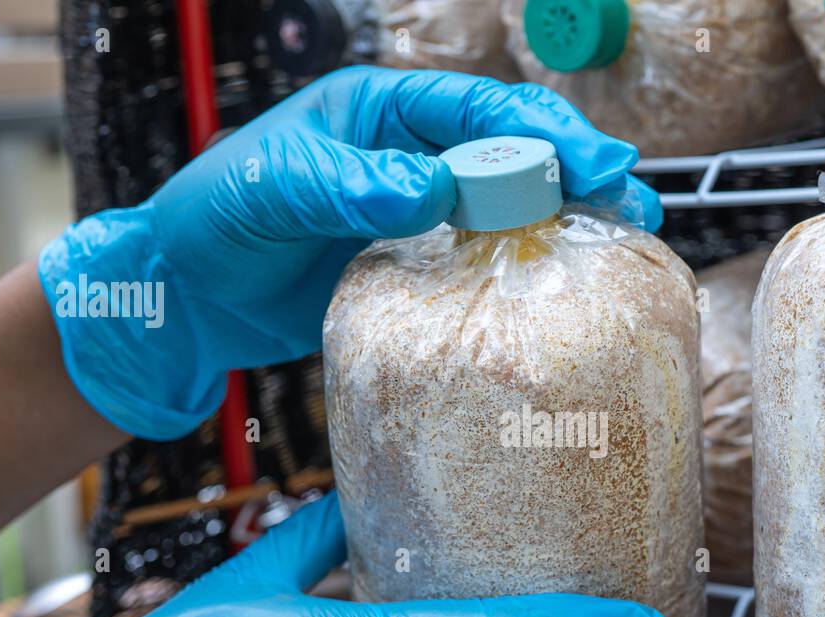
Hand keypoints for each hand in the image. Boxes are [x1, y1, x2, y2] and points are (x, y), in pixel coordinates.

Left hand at [39, 66, 661, 439]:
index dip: (544, 133)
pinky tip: (560, 288)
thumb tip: (429, 190)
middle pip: (511, 154)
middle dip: (577, 173)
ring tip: (624, 244)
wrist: (187, 298)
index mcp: (380, 113)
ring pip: (508, 209)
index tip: (597, 163)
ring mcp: (417, 214)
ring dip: (564, 223)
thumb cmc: (213, 222)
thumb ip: (347, 185)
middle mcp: (409, 157)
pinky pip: (480, 263)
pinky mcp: (415, 267)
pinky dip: (522, 271)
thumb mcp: (272, 189)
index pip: (478, 110)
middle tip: (636, 204)